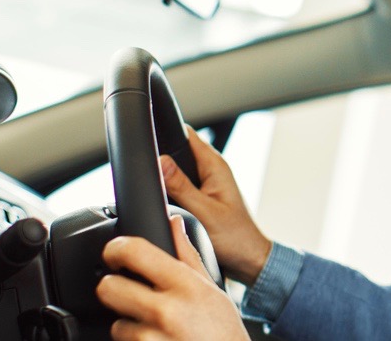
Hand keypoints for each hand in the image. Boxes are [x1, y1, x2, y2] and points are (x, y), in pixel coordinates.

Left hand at [97, 216, 248, 340]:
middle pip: (108, 287)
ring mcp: (151, 339)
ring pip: (115, 324)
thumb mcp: (212, 290)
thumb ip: (187, 256)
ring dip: (129, 326)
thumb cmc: (224, 333)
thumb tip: (173, 224)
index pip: (134, 251)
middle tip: (129, 294)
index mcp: (184, 285)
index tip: (115, 254)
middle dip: (115, 289)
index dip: (116, 249)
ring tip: (155, 329)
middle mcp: (166, 311)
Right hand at [160, 125, 271, 283]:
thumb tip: (160, 161)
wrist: (248, 261)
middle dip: (159, 154)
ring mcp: (205, 184)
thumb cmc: (235, 238)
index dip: (165, 129)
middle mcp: (210, 170)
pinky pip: (179, 186)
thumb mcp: (204, 212)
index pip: (186, 134)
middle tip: (142, 168)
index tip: (145, 137)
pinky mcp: (201, 197)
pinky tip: (161, 200)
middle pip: (177, 149)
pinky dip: (169, 189)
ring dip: (164, 174)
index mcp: (215, 166)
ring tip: (151, 185)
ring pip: (177, 169)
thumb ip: (181, 187)